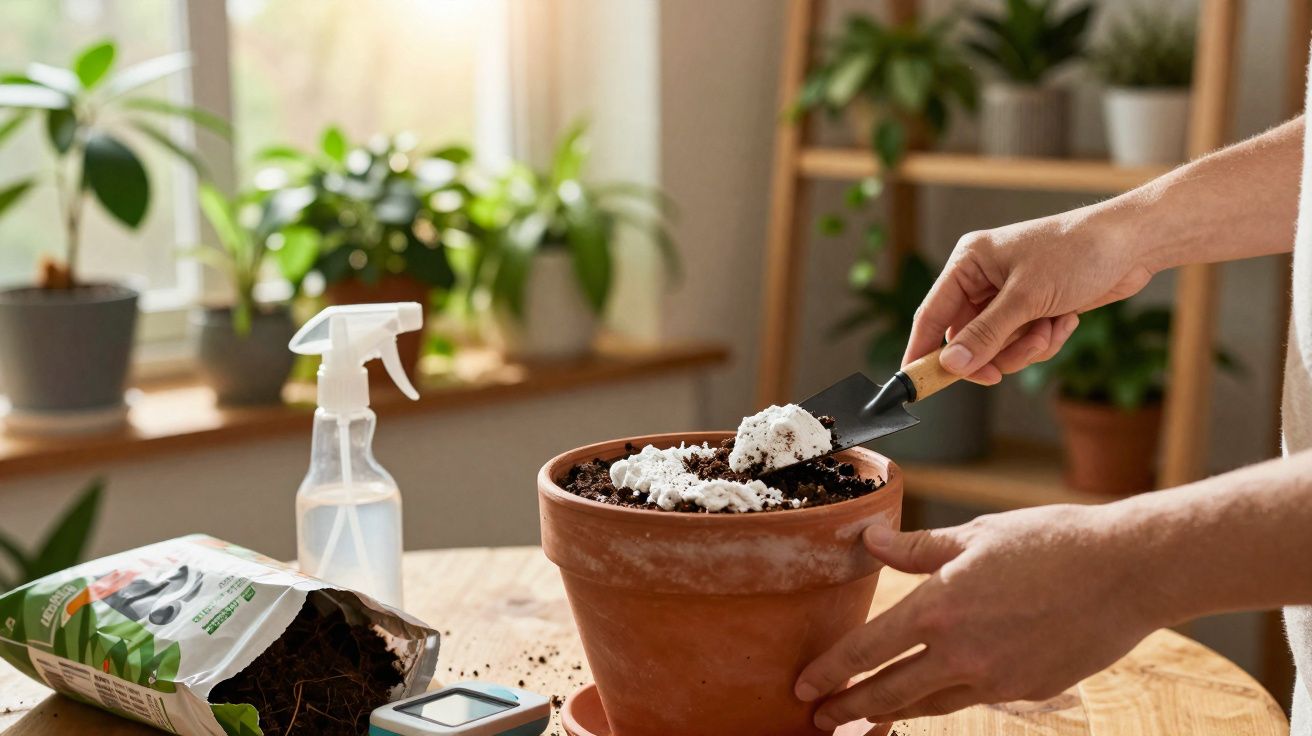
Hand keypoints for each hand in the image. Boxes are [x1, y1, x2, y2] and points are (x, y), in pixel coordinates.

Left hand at [794, 505, 1164, 729]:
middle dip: (848, 709)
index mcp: (939, 608)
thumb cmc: (1051, 542)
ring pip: (928, 704)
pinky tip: (931, 698)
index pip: (867, 650)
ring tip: (864, 719)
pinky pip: (972, 698)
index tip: (803, 687)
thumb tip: (870, 542)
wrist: (1127, 573)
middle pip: (889, 692)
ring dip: (891, 712)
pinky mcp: (1027, 690)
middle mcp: (961, 653)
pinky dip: (943, 701)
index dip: (830, 672)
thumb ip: (918, 548)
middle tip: (818, 720)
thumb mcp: (976, 535)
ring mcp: (996, 678)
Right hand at [907, 207, 1154, 382]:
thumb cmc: (1077, 253)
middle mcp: (983, 279)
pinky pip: (1024, 343)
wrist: (1133, 244)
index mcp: (969, 262)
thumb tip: (950, 365)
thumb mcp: (1026, 298)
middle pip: (966, 338)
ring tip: (1049, 328)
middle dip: (993, 353)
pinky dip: (1044, 340)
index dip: (922, 350)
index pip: (932, 314)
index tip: (915, 383)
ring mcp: (1009, 295)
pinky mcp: (1034, 308)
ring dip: (1025, 348)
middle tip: (1001, 372)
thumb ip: (985, 334)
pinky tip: (1065, 320)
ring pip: (997, 346)